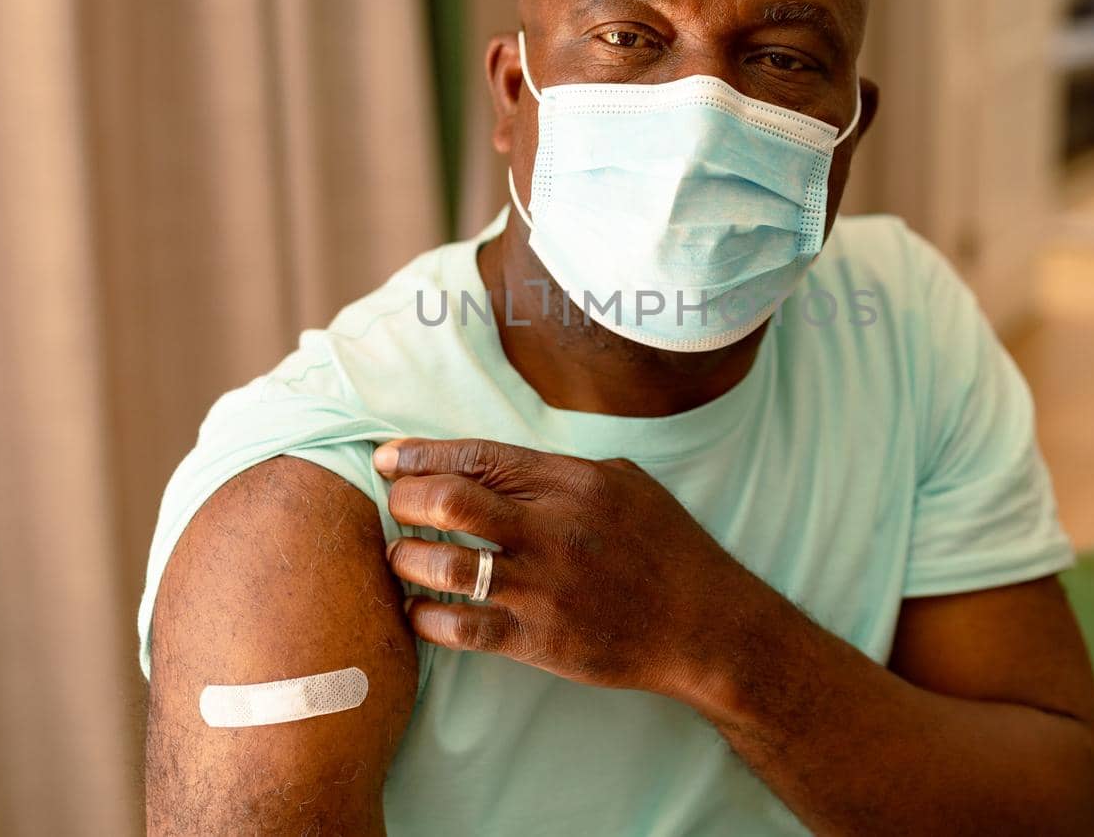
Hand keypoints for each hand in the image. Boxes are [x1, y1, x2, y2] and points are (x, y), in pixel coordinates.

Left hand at [374, 437, 763, 700]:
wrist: (704, 624)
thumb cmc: (666, 547)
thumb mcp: (626, 482)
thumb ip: (563, 470)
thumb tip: (498, 462)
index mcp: (573, 482)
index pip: (478, 455)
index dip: (422, 454)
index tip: (389, 459)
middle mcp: (554, 529)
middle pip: (449, 500)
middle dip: (405, 499)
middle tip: (393, 505)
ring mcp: (544, 587)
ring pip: (444, 564)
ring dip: (405, 557)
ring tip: (398, 556)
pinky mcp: (539, 638)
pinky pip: (459, 627)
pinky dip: (423, 616)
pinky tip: (417, 609)